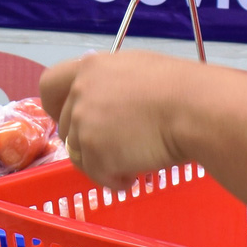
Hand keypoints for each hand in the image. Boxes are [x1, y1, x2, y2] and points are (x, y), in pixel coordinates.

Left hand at [41, 51, 199, 186]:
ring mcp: (84, 122)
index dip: (57, 107)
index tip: (73, 121)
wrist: (197, 109)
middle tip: (117, 150)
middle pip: (66, 127)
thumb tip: (106, 100)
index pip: (49, 86)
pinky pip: (96, 174)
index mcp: (90, 67)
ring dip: (100, 163)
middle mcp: (80, 92)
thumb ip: (111, 83)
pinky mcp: (94, 151)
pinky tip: (134, 177)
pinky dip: (113, 180)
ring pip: (77, 154)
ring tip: (131, 165)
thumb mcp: (139, 72)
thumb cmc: (182, 90)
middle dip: (87, 142)